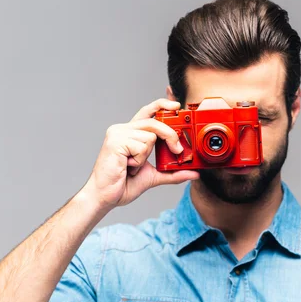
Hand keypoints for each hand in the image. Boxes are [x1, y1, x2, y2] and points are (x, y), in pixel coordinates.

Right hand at [80, 98, 198, 210]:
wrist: (106, 197)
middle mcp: (123, 129)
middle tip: (177, 150)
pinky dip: (139, 161)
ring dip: (146, 157)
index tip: (177, 105)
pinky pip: (141, 146)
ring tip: (132, 166)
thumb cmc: (124, 185)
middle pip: (155, 121)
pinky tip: (127, 166)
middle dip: (170, 135)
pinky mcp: (115, 141)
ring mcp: (118, 133)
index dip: (162, 105)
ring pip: (150, 136)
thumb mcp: (155, 177)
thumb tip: (195, 174)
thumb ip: (174, 173)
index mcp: (130, 133)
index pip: (148, 112)